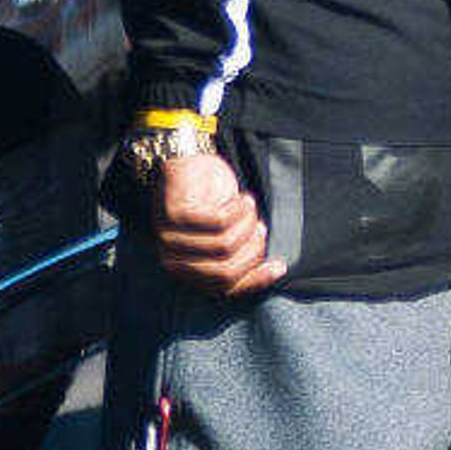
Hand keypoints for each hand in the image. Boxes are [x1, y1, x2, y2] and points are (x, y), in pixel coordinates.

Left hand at [155, 147, 284, 297]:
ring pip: (224, 245)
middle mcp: (172, 261)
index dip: (255, 279)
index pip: (225, 287)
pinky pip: (219, 222)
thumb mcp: (229, 234)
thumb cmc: (212, 201)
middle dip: (253, 249)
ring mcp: (170, 238)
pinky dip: (237, 209)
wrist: (188, 162)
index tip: (280, 266)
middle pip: (225, 270)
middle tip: (261, 228)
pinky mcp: (175, 215)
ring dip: (246, 224)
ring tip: (249, 207)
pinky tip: (240, 198)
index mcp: (185, 273)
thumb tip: (279, 271)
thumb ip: (243, 257)